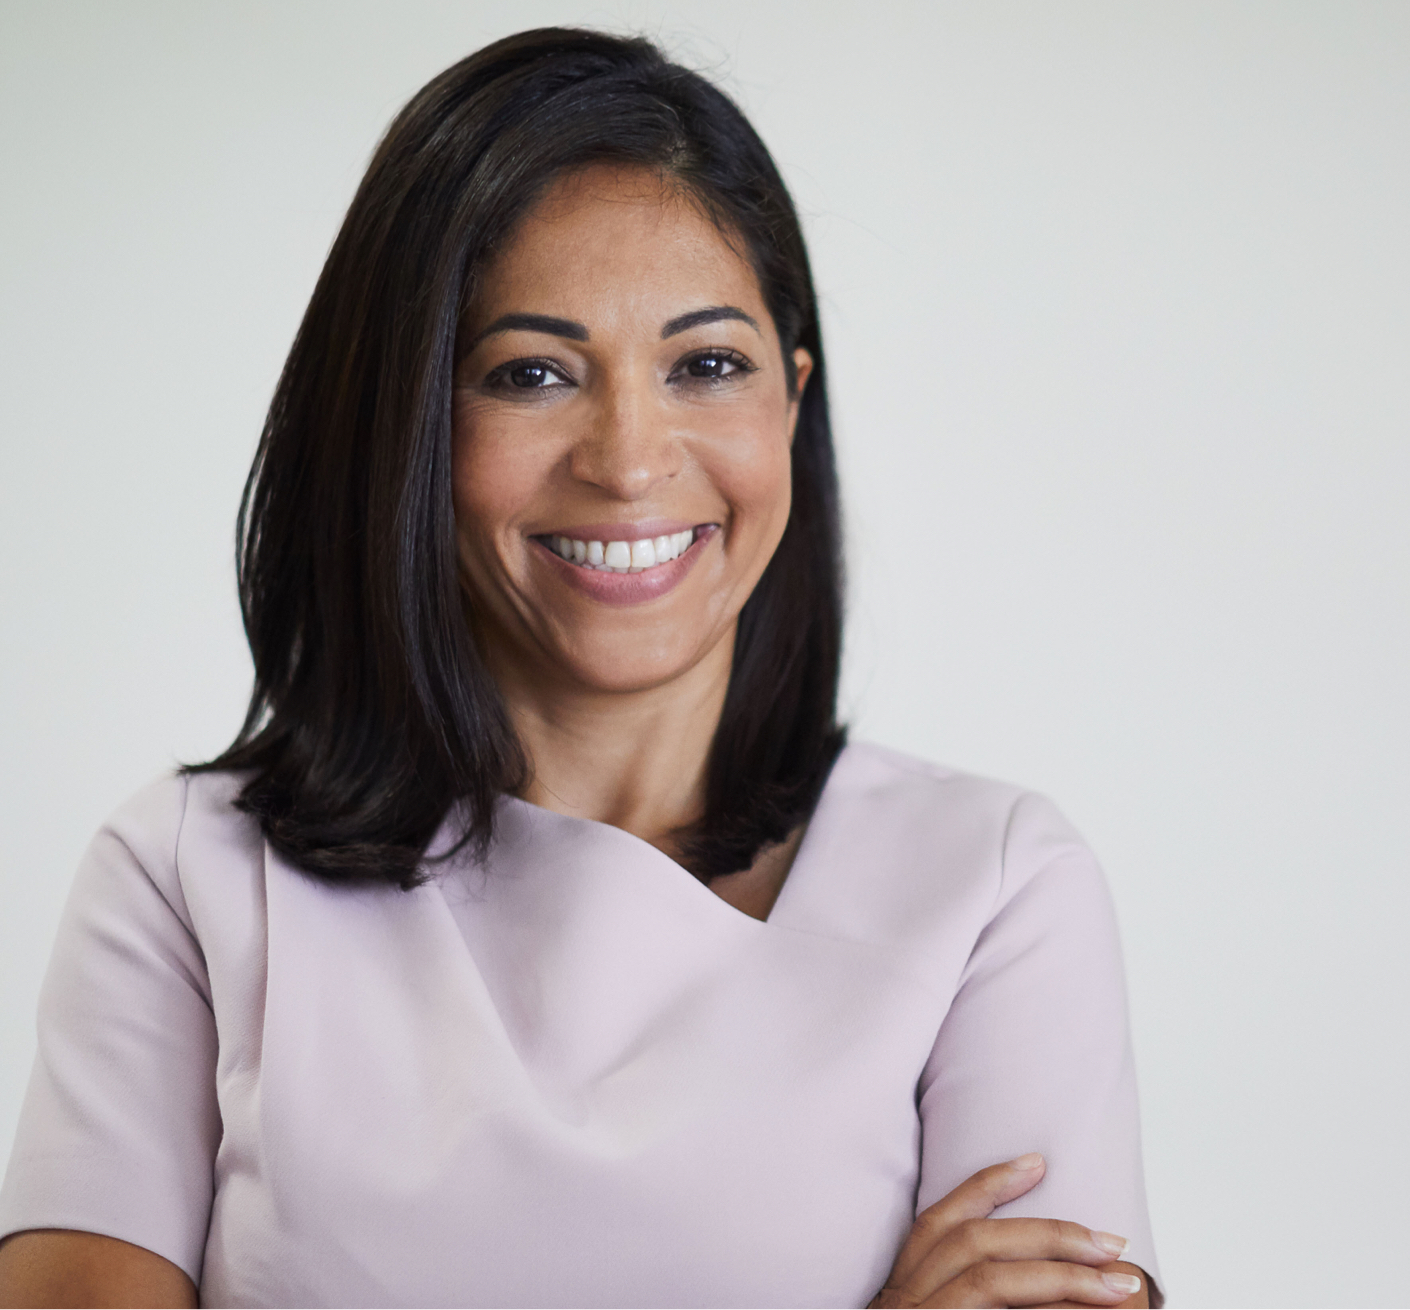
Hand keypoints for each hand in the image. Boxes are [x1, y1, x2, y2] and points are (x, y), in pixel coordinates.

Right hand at [869, 1154, 1147, 1308]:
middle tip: (1111, 1242)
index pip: (938, 1222)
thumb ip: (974, 1304)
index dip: (985, 1186)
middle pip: (972, 1245)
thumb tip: (1049, 1289)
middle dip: (1047, 1235)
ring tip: (1118, 1282)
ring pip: (984, 1279)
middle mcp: (900, 1306)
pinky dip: (1040, 1309)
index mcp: (898, 1297)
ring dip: (1057, 1272)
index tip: (1037, 1161)